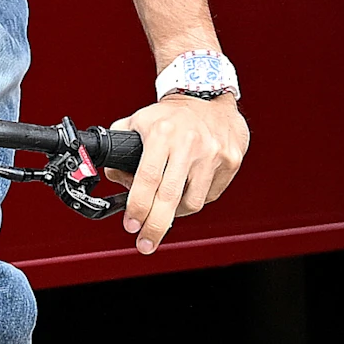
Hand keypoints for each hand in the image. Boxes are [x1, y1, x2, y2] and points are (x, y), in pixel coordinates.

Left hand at [109, 93, 247, 254]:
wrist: (211, 99)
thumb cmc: (172, 115)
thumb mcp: (139, 121)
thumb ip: (119, 148)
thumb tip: (114, 179)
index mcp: (163, 133)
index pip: (147, 178)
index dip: (137, 207)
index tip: (131, 224)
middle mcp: (189, 143)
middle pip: (170, 198)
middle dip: (155, 227)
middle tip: (145, 244)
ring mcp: (213, 154)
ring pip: (192, 202)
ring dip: (175, 214)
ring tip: (165, 211)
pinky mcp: (229, 162)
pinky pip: (209, 195)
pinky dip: (194, 200)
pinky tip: (186, 191)